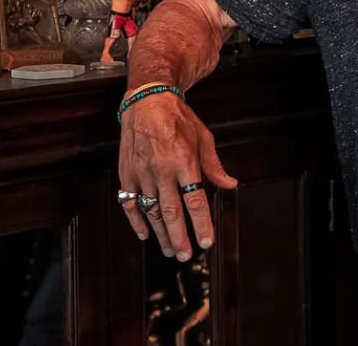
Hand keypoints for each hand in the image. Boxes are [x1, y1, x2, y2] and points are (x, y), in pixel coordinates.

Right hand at [118, 93, 237, 260]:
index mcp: (184, 161)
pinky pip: (129, 202)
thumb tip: (231, 185)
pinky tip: (144, 234)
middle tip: (186, 255)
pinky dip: (135, 220)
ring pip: (151, 211)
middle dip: (179, 237)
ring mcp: (142, 172)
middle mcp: (162, 170)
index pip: (195, 200)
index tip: (206, 241)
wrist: (146, 101)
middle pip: (171, 212)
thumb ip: (214, 166)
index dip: (201, 223)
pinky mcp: (126, 173)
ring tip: (170, 249)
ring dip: (160, 233)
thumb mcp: (203, 137)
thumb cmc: (179, 119)